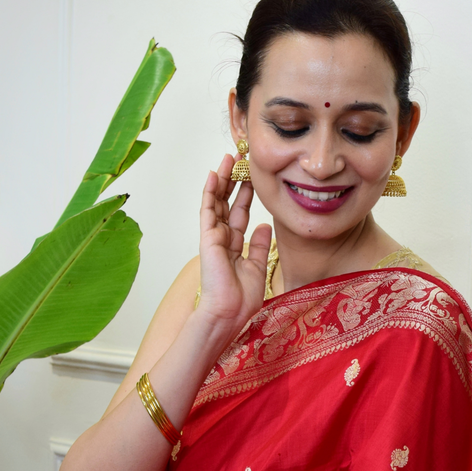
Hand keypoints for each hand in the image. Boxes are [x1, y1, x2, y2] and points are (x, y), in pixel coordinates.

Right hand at [196, 152, 271, 338]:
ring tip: (229, 157)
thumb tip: (264, 225)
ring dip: (222, 179)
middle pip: (227, 203)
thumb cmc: (242, 299)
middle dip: (234, 180)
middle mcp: (222, 239)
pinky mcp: (207, 238)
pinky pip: (208, 210)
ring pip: (217, 202)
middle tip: (241, 158)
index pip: (240, 214)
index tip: (252, 175)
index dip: (245, 194)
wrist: (229, 313)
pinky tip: (214, 174)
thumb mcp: (257, 267)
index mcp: (235, 247)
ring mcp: (213, 238)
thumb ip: (258, 245)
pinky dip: (210, 191)